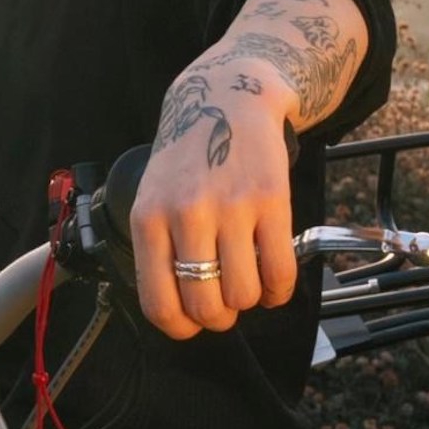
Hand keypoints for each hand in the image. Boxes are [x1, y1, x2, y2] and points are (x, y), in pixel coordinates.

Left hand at [129, 96, 294, 340]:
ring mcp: (231, 208)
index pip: (158, 302)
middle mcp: (186, 216)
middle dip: (217, 319)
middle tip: (224, 309)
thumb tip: (176, 308)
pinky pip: (280, 271)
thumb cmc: (186, 158)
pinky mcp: (272, 201)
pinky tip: (274, 285)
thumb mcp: (151, 197)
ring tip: (247, 287)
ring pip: (243, 294)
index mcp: (148, 220)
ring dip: (249, 303)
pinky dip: (279, 291)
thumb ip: (158, 247)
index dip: (178, 328)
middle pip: (204, 305)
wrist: (225, 100)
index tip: (190, 326)